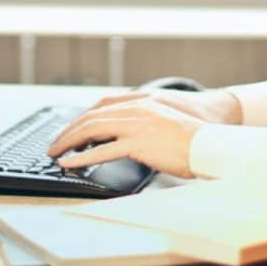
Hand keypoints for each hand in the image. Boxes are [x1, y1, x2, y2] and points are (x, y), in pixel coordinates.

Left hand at [47, 90, 237, 177]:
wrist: (211, 143)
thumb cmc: (194, 137)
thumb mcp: (166, 121)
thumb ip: (145, 122)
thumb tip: (127, 136)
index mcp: (143, 102)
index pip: (103, 104)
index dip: (83, 116)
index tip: (71, 128)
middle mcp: (136, 109)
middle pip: (92, 116)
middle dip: (69, 130)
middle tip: (55, 144)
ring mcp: (136, 125)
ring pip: (92, 129)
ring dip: (69, 141)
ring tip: (55, 153)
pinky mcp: (138, 143)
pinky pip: (102, 151)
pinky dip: (82, 157)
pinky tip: (70, 163)